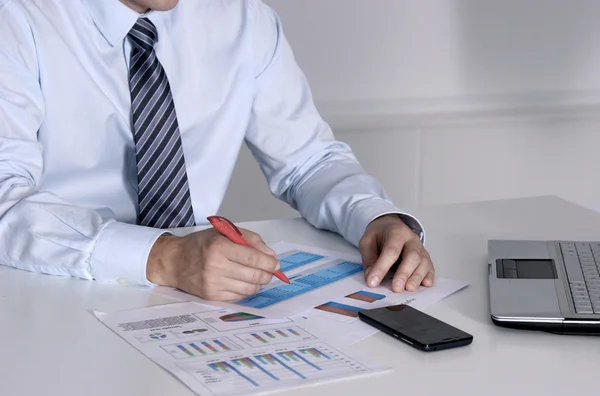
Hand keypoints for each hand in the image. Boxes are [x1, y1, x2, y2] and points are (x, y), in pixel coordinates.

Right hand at [146, 228, 278, 300]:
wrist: (174, 261)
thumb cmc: (201, 244)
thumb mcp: (223, 233)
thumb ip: (249, 239)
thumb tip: (270, 255)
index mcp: (220, 246)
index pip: (253, 258)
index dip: (269, 264)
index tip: (276, 264)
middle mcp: (216, 265)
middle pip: (254, 276)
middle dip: (267, 275)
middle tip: (270, 272)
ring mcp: (213, 283)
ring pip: (249, 288)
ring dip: (258, 284)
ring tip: (257, 277)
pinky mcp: (211, 296)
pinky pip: (238, 297)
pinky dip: (246, 290)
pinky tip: (244, 283)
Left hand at [358, 214, 433, 292]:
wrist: (390, 226)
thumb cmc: (379, 235)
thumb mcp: (367, 241)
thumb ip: (369, 259)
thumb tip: (370, 277)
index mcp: (396, 232)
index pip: (391, 251)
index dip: (382, 267)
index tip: (372, 282)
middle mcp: (412, 240)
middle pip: (412, 256)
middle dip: (404, 273)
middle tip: (396, 288)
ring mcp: (420, 249)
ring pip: (423, 263)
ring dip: (417, 277)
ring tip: (409, 289)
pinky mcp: (425, 258)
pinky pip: (430, 268)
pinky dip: (428, 277)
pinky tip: (424, 285)